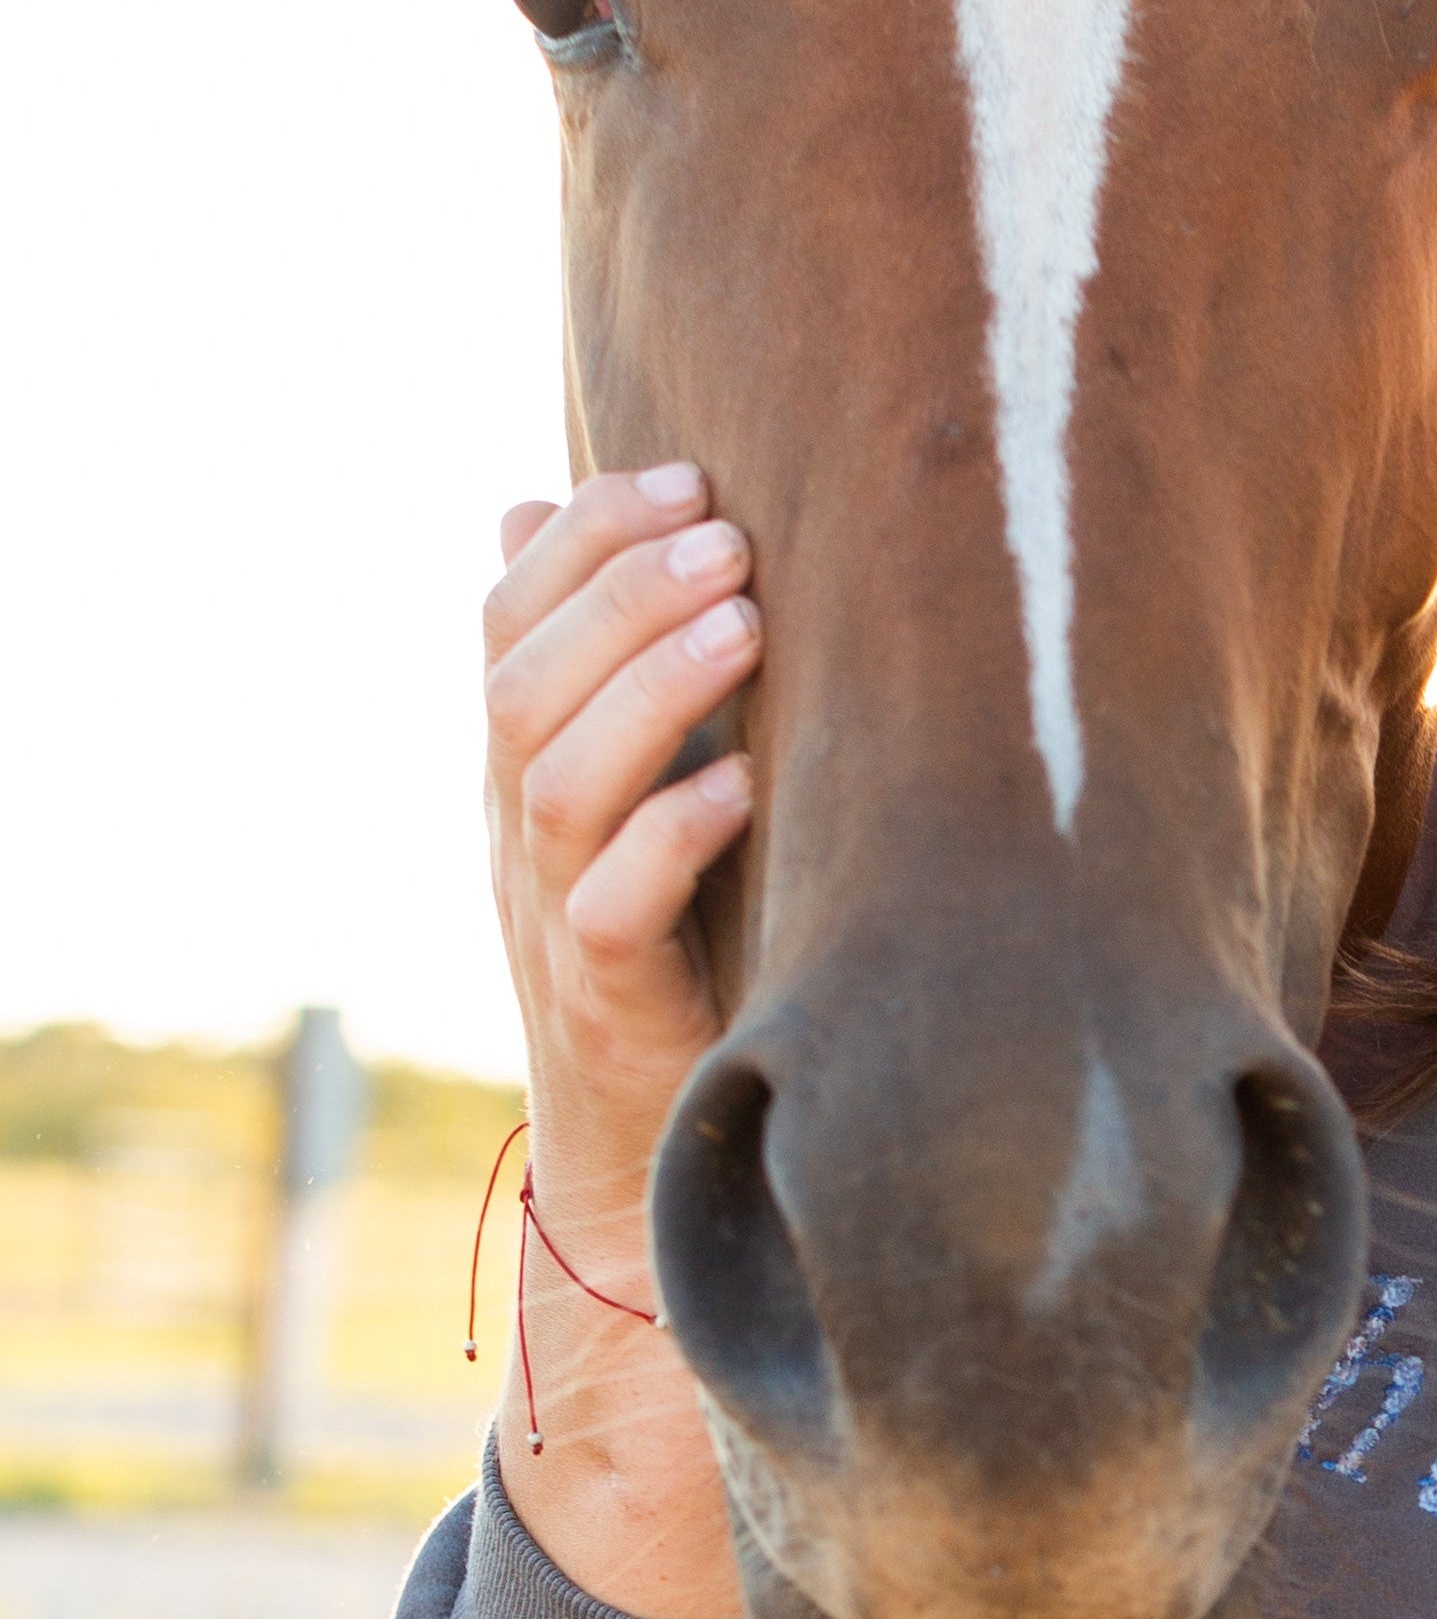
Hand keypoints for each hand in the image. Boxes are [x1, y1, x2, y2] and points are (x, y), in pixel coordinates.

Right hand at [482, 463, 761, 1258]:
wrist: (640, 1144)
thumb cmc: (665, 942)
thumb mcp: (634, 796)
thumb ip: (609, 674)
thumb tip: (537, 505)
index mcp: (515, 765)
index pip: (504, 619)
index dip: (582, 539)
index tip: (685, 474)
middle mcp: (516, 829)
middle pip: (522, 681)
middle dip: (622, 592)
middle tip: (732, 534)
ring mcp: (549, 914)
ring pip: (558, 780)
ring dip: (654, 690)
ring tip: (750, 624)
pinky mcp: (605, 1000)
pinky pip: (613, 908)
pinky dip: (675, 836)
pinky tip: (746, 786)